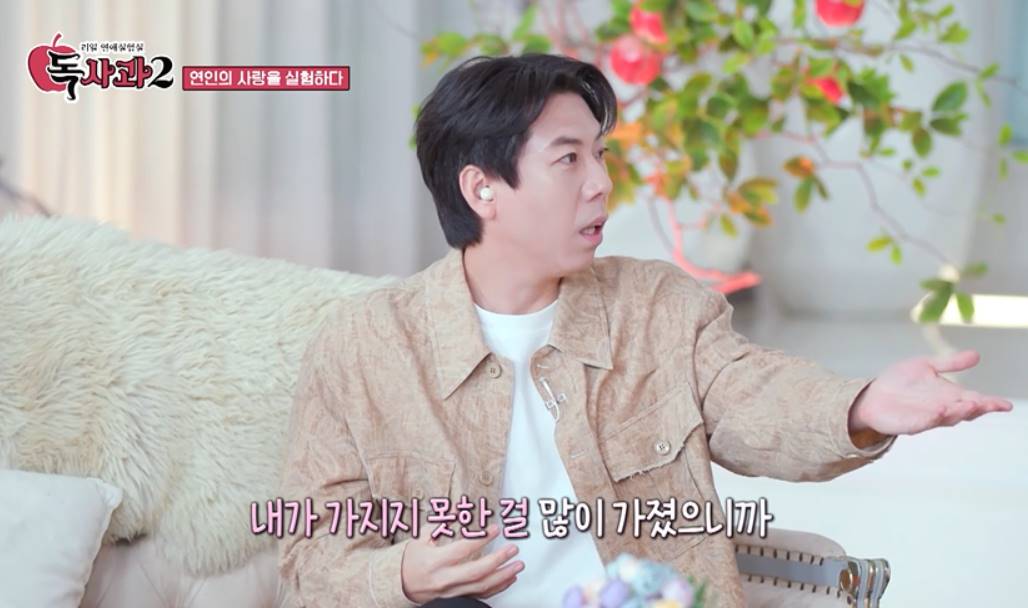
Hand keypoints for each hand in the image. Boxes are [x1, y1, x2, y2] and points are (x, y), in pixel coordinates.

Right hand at [400, 524, 523, 603]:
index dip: (480, 539)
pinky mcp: (457, 598)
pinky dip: (498, 587)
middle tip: (513, 548)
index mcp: (435, 561)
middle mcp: (444, 579)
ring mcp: (452, 592)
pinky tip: (509, 578)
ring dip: (503, 576)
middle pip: (476, 572)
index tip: (495, 529)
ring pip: (481, 587)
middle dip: (498, 560)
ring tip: (518, 565)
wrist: (402, 585)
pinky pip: (481, 595)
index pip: (462, 550)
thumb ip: (442, 523)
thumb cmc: (412, 559)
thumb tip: (459, 508)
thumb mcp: (421, 538)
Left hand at [849, 349, 1013, 438]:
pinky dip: (933, 417)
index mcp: (950, 395)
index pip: (975, 400)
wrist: (873, 395)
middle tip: (990, 404)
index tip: (1006, 405)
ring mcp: (928, 417)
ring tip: (971, 405)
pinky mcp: (911, 424)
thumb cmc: (900, 382)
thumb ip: (950, 363)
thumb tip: (977, 355)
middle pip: (966, 411)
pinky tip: (940, 411)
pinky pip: (924, 422)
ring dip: (959, 412)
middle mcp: (943, 408)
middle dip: (979, 408)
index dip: (991, 403)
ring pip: (948, 418)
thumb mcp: (926, 366)